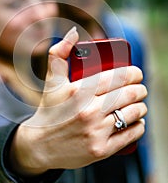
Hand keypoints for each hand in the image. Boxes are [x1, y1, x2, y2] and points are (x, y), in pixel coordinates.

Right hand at [11, 27, 146, 175]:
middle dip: (140, 89)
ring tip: (139, 104)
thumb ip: (58, 53)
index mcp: (78, 91)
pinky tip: (138, 121)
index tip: (136, 73)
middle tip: (140, 88)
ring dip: (142, 107)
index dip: (133, 73)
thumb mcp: (51, 80)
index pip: (116, 77)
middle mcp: (88, 112)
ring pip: (132, 114)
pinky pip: (130, 135)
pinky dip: (139, 126)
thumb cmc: (49, 108)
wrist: (40, 145)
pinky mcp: (100, 150)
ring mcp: (95, 132)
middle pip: (128, 95)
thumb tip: (74, 32)